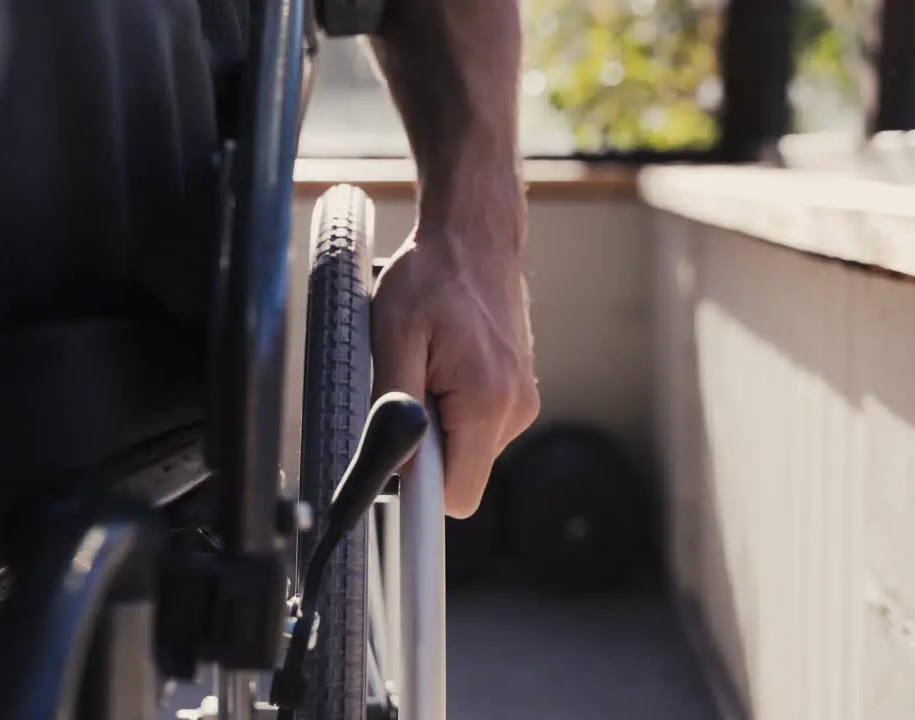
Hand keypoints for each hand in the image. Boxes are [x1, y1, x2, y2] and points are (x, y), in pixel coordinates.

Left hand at [371, 226, 539, 517]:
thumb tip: (398, 466)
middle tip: (410, 388)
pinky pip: (475, 427)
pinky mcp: (517, 394)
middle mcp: (514, 411)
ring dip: (439, 423)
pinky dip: (454, 407)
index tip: (403, 506)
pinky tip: (446, 362)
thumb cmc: (432, 277)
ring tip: (430, 363)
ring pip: (465, 450)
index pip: (457, 497)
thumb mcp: (394, 334)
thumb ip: (396, 405)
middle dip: (426, 448)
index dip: (425, 504)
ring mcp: (521, 403)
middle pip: (458, 474)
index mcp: (486, 402)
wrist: (474, 238)